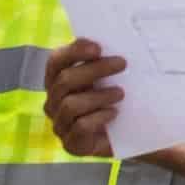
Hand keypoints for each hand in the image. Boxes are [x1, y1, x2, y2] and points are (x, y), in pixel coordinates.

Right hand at [43, 39, 126, 157]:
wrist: (131, 135)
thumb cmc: (117, 99)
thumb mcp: (112, 77)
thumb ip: (104, 60)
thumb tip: (112, 40)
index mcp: (58, 80)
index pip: (56, 61)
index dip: (73, 52)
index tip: (98, 47)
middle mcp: (53, 101)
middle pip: (64, 80)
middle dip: (94, 69)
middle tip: (122, 63)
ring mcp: (60, 124)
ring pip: (70, 104)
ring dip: (99, 95)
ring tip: (121, 93)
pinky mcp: (72, 144)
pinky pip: (80, 127)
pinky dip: (99, 117)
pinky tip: (114, 113)